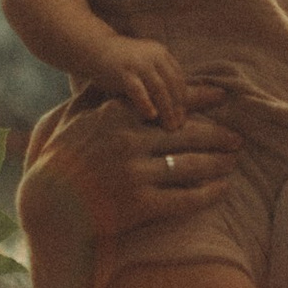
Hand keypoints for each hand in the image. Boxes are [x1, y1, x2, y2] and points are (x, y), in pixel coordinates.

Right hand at [19, 85, 240, 250]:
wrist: (49, 207)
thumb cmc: (59, 159)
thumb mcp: (71, 119)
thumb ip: (96, 97)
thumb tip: (115, 79)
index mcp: (115, 117)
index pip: (168, 105)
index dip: (200, 100)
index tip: (223, 98)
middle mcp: (128, 143)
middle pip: (187, 134)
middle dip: (218, 136)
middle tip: (237, 139)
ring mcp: (135, 174)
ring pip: (191, 165)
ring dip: (218, 163)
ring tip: (231, 162)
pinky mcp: (140, 205)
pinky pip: (185, 198)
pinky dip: (208, 194)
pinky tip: (222, 189)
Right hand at [90, 33, 195, 128]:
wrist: (93, 46)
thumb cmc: (120, 62)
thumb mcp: (143, 64)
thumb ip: (156, 78)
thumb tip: (172, 104)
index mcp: (161, 54)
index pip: (178, 78)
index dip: (182, 99)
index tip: (182, 116)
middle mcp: (154, 56)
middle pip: (172, 85)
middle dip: (177, 107)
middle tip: (178, 125)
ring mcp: (139, 63)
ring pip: (159, 88)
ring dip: (167, 109)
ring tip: (169, 126)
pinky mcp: (124, 71)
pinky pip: (138, 90)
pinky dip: (146, 103)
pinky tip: (151, 116)